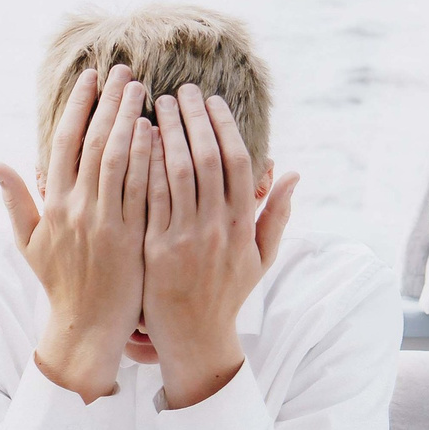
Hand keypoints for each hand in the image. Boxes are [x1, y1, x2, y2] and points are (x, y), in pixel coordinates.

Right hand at [0, 65, 148, 400]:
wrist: (85, 328)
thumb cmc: (60, 284)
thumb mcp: (29, 242)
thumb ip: (15, 200)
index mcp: (52, 204)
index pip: (65, 142)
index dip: (78, 105)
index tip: (90, 77)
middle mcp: (77, 208)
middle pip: (94, 142)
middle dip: (109, 102)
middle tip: (124, 71)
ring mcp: (105, 222)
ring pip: (119, 160)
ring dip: (130, 119)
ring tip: (144, 90)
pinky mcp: (131, 237)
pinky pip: (142, 190)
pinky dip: (149, 158)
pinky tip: (159, 131)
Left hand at [142, 84, 295, 408]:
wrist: (195, 339)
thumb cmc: (226, 294)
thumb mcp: (260, 257)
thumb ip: (275, 215)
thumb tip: (292, 173)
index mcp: (243, 225)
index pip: (237, 161)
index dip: (223, 126)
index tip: (211, 100)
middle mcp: (216, 227)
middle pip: (206, 158)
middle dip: (192, 118)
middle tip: (180, 90)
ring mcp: (185, 237)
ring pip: (176, 172)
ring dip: (167, 132)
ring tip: (155, 104)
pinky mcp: (156, 249)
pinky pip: (150, 197)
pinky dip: (144, 164)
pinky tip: (136, 139)